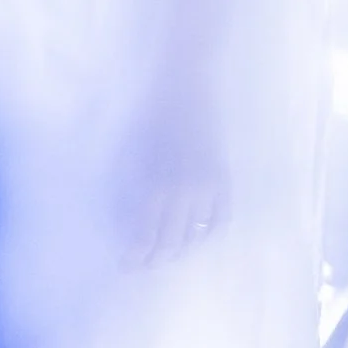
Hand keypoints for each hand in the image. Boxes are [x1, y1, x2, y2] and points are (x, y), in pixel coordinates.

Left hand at [123, 85, 230, 267]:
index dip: (135, 256)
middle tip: (142, 264)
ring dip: (180, 250)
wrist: (184, 83)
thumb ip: (127, 190)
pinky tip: (196, 237)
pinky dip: (208, 234)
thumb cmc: (147, 113)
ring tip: (166, 254)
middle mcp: (185, 191)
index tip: (125, 265)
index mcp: (155, 185)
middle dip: (155, 259)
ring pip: (196, 236)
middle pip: (171, 243)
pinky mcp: (224, 176)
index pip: (145, 237)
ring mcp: (208, 185)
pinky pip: (221, 218)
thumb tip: (124, 222)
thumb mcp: (127, 152)